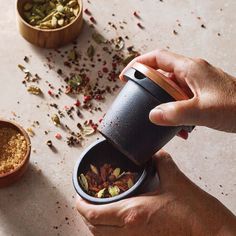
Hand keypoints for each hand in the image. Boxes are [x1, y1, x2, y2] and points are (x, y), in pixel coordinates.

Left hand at [76, 151, 235, 235]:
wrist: (212, 234)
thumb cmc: (194, 211)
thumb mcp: (175, 178)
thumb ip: (160, 161)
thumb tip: (152, 153)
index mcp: (132, 214)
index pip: (93, 214)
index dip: (81, 206)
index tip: (78, 198)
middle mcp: (130, 233)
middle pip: (94, 229)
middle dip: (86, 216)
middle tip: (86, 203)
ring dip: (96, 226)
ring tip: (98, 212)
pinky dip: (110, 234)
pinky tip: (116, 224)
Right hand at [120, 49, 235, 132]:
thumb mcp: (203, 111)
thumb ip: (176, 113)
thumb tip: (152, 115)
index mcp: (190, 68)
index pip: (157, 58)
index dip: (138, 64)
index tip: (126, 75)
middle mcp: (191, 72)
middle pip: (161, 74)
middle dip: (150, 89)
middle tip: (142, 103)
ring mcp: (196, 83)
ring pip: (171, 89)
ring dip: (164, 105)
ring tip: (164, 120)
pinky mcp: (200, 93)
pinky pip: (181, 99)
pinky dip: (176, 111)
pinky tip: (181, 128)